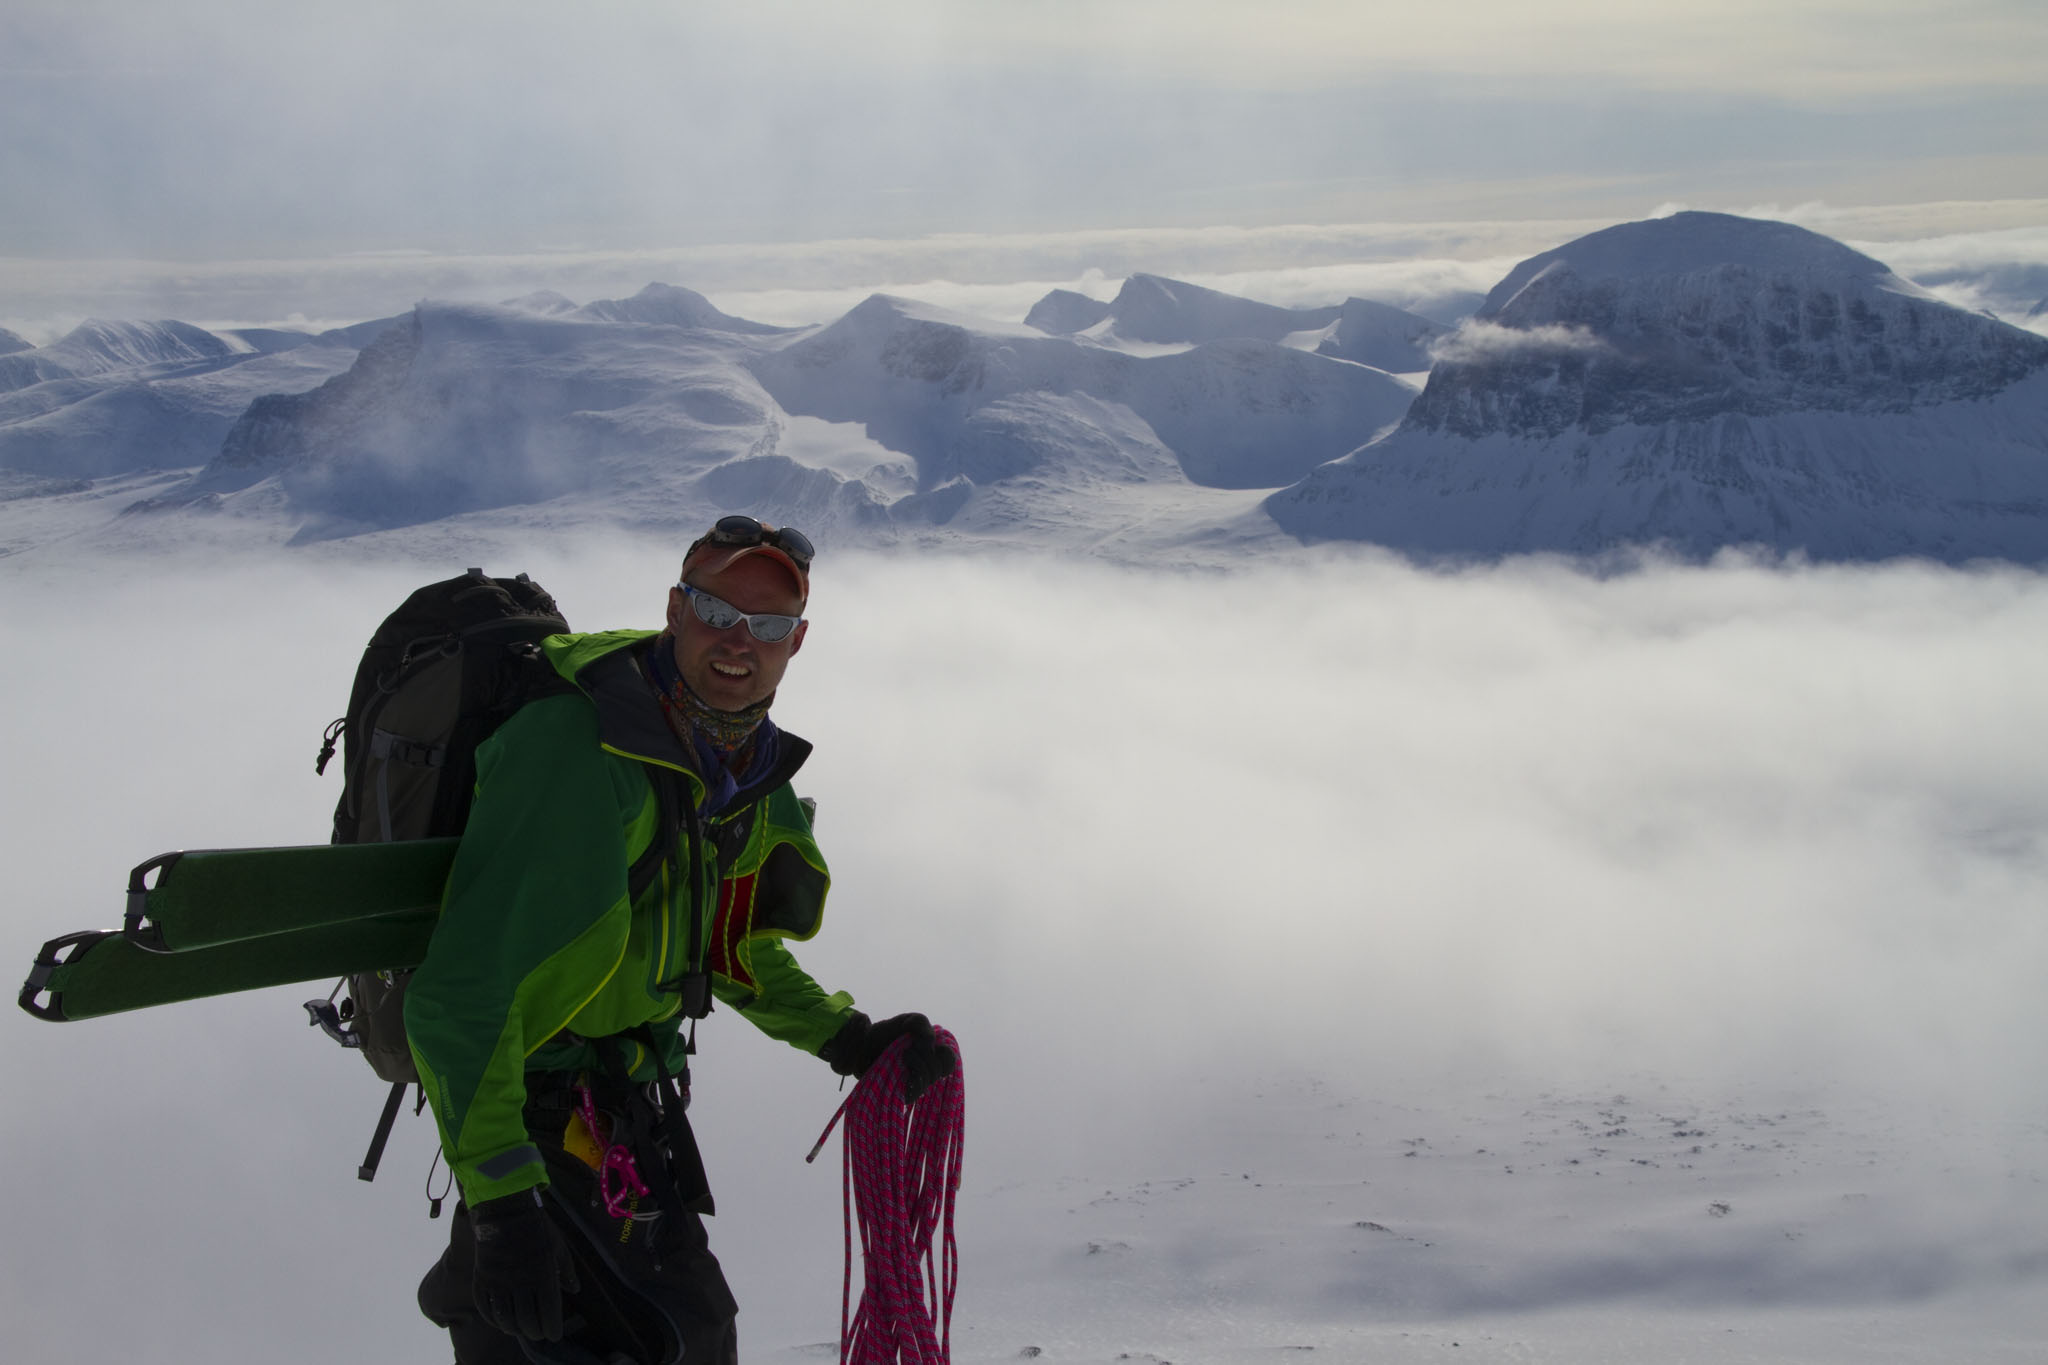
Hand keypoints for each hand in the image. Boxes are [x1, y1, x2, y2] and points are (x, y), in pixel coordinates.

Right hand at [469, 1188, 578, 1340]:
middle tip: (538, 1333)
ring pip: (506, 1319)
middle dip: (535, 1332)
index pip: (548, 1313)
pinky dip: (495, 1320)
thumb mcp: (559, 1247)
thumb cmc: (538, 1229)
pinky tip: (502, 1322)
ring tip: (521, 1329)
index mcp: (543, 1275)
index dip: (552, 1329)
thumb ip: (566, 1271)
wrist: (506, 1211)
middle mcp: (521, 1283)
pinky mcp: (482, 1280)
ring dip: (515, 1329)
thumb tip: (575, 1290)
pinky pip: (486, 1309)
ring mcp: (499, 1283)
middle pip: (527, 1321)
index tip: (554, 1335)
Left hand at [824, 1011, 957, 1101]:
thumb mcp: (906, 1021)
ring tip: (904, 1054)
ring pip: (930, 1078)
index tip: (935, 1046)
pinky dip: (914, 1076)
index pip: (949, 1062)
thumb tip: (930, 1042)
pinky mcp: (903, 1094)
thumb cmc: (885, 1033)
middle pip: (940, 1069)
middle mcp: (924, 1071)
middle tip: (911, 1046)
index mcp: (929, 1055)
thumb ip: (922, 1023)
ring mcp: (913, 1084)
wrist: (862, 1044)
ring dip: (919, 1062)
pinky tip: (903, 1065)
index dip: (946, 1055)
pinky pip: (917, 1090)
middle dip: (928, 1054)